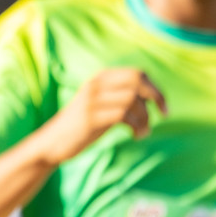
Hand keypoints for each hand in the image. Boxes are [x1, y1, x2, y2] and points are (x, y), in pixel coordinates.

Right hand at [39, 68, 167, 163]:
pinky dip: (137, 126)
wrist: (52, 143)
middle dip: (157, 97)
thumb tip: (152, 97)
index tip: (163, 107)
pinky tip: (136, 135)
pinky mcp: (90, 117)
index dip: (156, 89)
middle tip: (163, 115)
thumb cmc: (81, 127)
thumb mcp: (101, 105)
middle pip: (138, 81)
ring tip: (144, 132)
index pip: (138, 73)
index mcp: (100, 78)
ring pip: (133, 100)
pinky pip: (124, 115)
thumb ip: (120, 97)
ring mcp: (92, 100)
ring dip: (146, 118)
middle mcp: (95, 85)